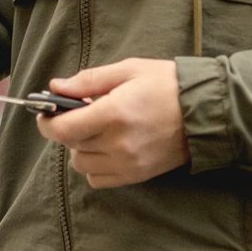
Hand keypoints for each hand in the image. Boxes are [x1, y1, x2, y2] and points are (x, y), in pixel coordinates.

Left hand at [37, 58, 189, 188]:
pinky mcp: (137, 176)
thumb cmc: (167, 84)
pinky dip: (95, 166)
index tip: (46, 113)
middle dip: (68, 130)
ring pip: (82, 165)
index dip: (47, 122)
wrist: (206, 111)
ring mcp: (128, 164)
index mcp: (113, 114)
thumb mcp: (128, 70)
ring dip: (81, 148)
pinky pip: (99, 180)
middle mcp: (118, 144)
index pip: (63, 129)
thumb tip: (56, 86)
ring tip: (97, 131)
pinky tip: (107, 148)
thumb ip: (89, 81)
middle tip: (79, 114)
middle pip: (71, 146)